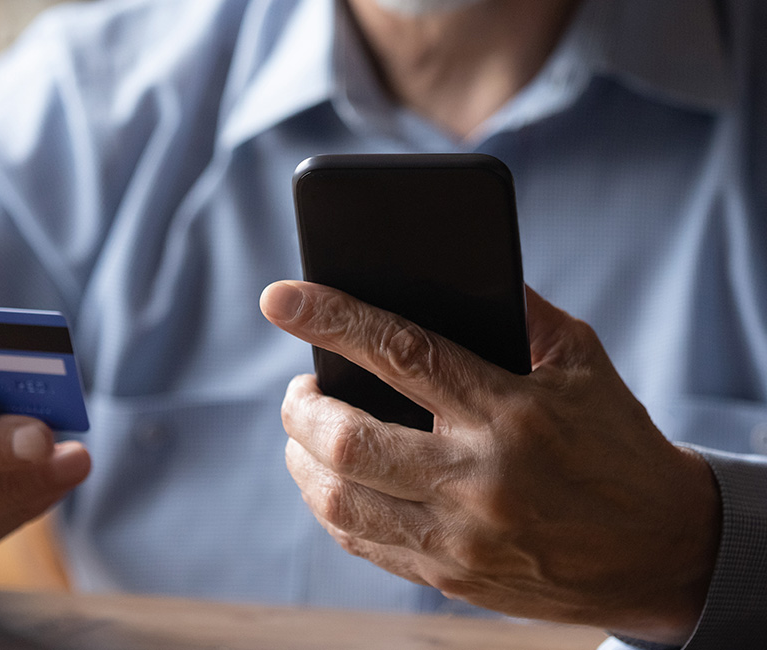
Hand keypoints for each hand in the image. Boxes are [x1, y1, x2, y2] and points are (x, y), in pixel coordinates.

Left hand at [260, 281, 718, 643]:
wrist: (661, 550)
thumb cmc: (615, 440)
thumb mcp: (581, 362)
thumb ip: (517, 311)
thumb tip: (444, 269)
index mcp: (510, 412)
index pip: (400, 352)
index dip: (330, 319)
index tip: (279, 298)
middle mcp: (477, 480)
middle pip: (346, 439)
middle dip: (299, 407)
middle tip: (299, 389)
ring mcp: (459, 538)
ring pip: (337, 500)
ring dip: (301, 459)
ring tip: (306, 433)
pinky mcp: (450, 578)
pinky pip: (361, 541)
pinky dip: (331, 504)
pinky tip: (333, 479)